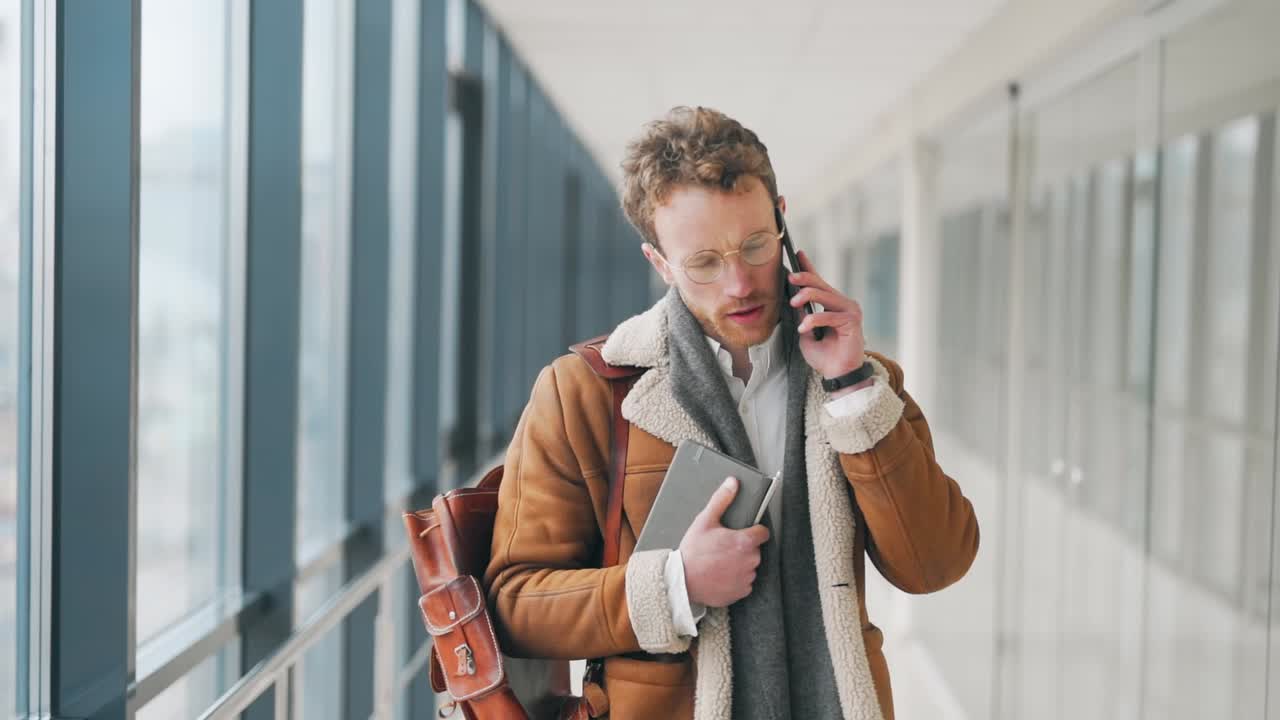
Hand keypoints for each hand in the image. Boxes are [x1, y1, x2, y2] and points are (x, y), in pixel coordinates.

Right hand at [678, 477, 770, 607]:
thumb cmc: (693, 551)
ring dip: (740, 563)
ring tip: (721, 561)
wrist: (683, 581)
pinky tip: (721, 574)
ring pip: (750, 566)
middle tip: (724, 547)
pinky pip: (744, 583)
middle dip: (744, 548)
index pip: (763, 533)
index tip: (744, 532)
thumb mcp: (704, 520)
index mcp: (745, 542)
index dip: (754, 531)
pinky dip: (736, 579)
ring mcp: (746, 578)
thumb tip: (732, 483)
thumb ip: (721, 500)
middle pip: (755, 550)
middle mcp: (750, 561)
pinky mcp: (741, 592)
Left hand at [788, 250, 867, 383]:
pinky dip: (814, 320)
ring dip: (806, 296)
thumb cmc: (824, 356)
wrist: (838, 375)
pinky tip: (804, 328)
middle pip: (820, 284)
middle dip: (803, 279)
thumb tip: (793, 299)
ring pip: (824, 294)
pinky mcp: (853, 321)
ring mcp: (850, 311)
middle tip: (789, 279)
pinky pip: (829, 315)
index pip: (819, 281)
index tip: (798, 253)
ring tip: (794, 304)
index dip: (809, 267)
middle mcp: (843, 304)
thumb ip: (802, 316)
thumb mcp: (806, 333)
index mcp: (832, 305)